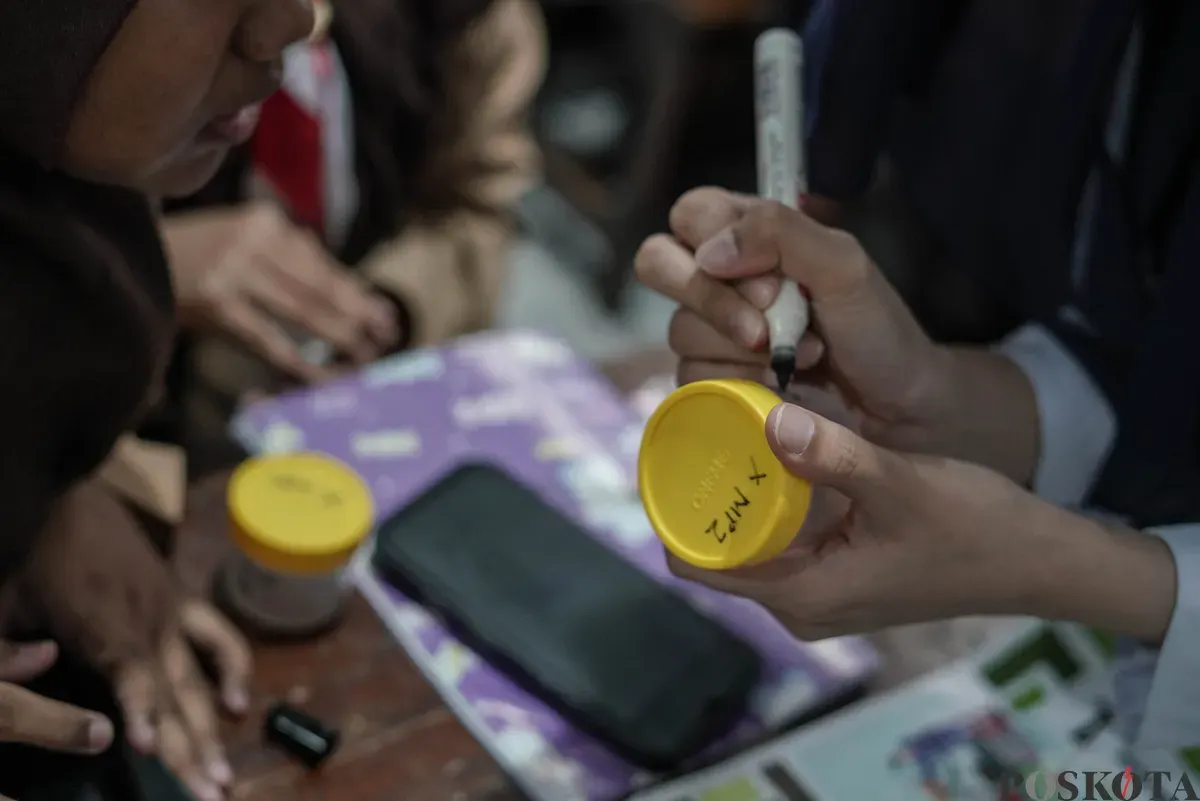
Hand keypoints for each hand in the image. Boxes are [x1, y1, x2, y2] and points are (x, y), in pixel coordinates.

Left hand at [20, 484, 251, 800]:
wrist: (85, 500)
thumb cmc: (41, 557)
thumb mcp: (9, 599)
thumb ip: (10, 642)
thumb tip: (36, 672)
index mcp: (101, 622)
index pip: (126, 669)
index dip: (140, 705)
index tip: (149, 744)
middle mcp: (146, 625)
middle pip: (173, 693)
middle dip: (190, 748)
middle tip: (210, 794)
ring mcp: (172, 617)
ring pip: (197, 681)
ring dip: (212, 732)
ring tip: (223, 778)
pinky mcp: (187, 606)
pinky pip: (220, 640)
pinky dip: (233, 670)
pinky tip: (237, 707)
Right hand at [165, 202, 399, 381]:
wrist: (129, 256)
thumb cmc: (194, 254)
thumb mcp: (243, 239)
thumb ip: (289, 258)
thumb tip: (348, 292)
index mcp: (267, 222)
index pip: (323, 262)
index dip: (357, 291)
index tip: (384, 314)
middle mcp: (254, 241)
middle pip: (321, 286)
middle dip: (359, 315)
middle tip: (386, 340)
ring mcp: (236, 272)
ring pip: (304, 311)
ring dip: (340, 337)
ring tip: (364, 358)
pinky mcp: (219, 306)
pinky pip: (270, 341)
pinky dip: (300, 362)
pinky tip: (323, 378)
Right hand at [634, 188, 947, 451]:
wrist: (896, 407)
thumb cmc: (875, 328)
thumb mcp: (844, 264)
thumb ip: (782, 234)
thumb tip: (710, 254)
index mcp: (748, 235)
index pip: (691, 213)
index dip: (714, 241)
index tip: (771, 280)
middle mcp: (720, 278)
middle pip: (659, 263)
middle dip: (712, 300)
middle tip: (766, 328)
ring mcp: (709, 332)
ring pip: (680, 330)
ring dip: (742, 350)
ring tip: (801, 358)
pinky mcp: (709, 382)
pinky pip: (691, 377)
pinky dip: (739, 382)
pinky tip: (780, 386)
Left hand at [667, 402, 1177, 642]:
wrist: (1035, 561)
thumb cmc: (975, 527)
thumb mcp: (901, 483)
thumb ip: (833, 455)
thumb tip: (768, 419)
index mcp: (803, 594)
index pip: (698, 565)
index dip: (672, 511)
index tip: (669, 451)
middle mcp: (801, 606)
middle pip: (717, 554)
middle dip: (702, 496)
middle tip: (701, 425)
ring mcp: (820, 596)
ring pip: (749, 546)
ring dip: (736, 498)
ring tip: (729, 431)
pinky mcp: (839, 580)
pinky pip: (780, 544)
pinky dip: (768, 506)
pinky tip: (772, 455)